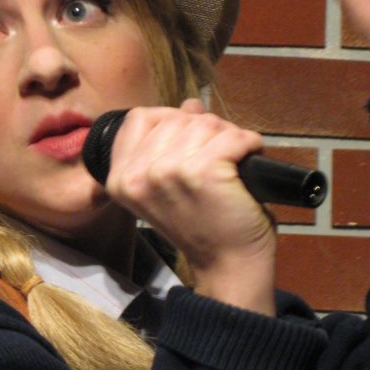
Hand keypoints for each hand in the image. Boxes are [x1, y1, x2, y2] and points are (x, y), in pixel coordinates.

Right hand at [104, 100, 276, 314]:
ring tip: (231, 167)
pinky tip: (247, 164)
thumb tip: (190, 105)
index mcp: (120, 178)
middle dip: (205, 131)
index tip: (189, 146)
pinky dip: (250, 145)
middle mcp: (137, 174)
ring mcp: (168, 171)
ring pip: (206, 123)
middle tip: (217, 162)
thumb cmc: (202, 225)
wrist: (226, 264)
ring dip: (228, 139)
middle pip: (176, 117)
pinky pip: (234, 135)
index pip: (140, 118)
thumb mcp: (170, 183)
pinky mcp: (203, 171)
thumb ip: (171, 143)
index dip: (171, 122)